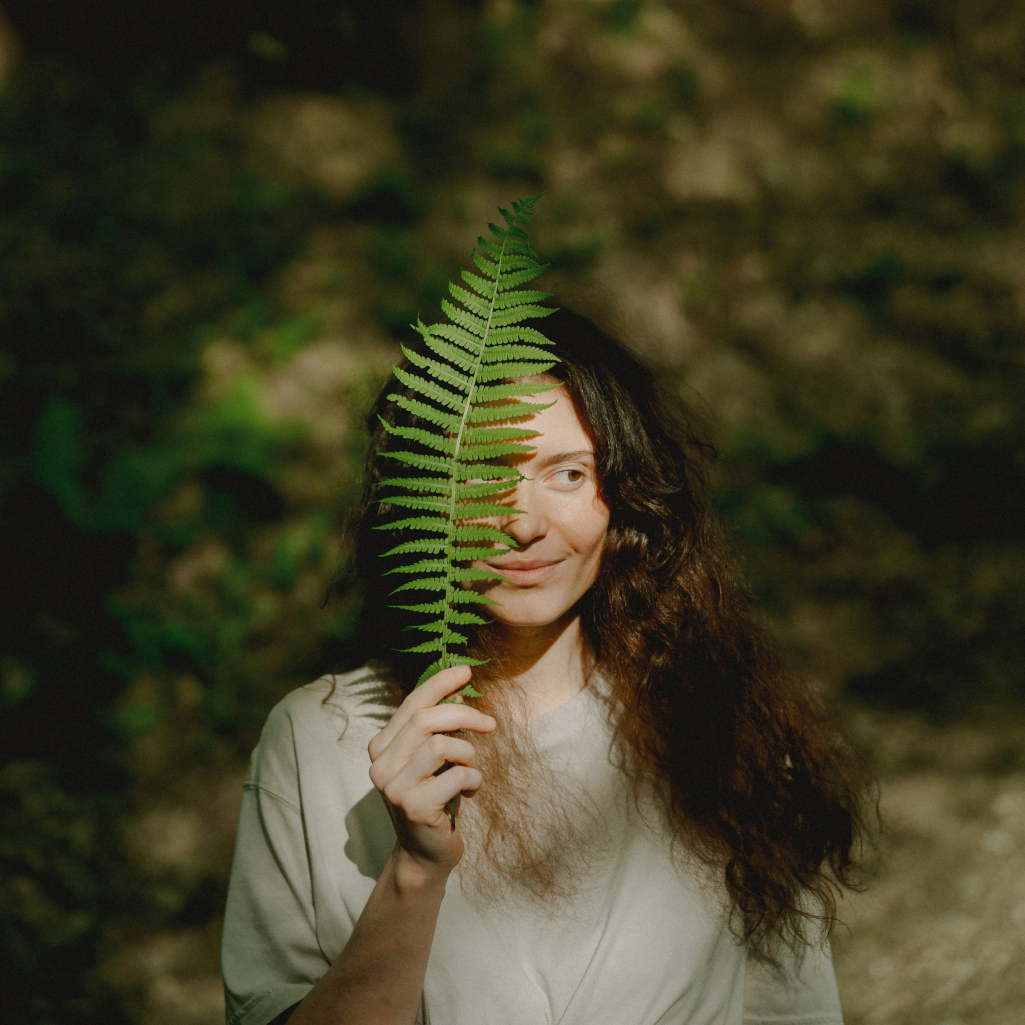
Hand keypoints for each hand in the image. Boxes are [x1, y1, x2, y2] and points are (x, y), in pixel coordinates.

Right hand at [368, 665, 495, 876]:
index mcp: (382, 747)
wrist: (425, 854)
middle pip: (425, 719)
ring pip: (442, 745)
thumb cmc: (435, 799)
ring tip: (471, 771)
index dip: (439, 684)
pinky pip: (456, 775)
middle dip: (464, 715)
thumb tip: (458, 693)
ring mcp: (393, 786)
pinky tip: (470, 791)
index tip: (466, 671)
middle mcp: (380, 764)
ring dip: (469, 754)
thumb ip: (437, 730)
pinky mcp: (413, 806)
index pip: (412, 705)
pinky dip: (473, 779)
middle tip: (490, 724)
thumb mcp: (434, 760)